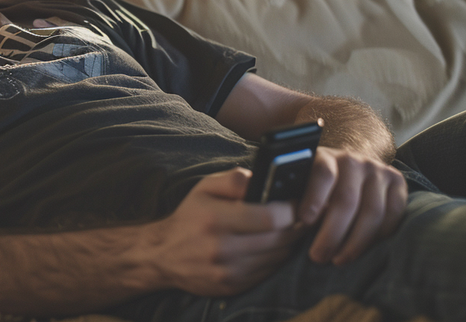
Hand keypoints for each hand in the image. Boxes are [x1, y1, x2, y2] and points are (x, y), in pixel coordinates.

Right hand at [150, 168, 306, 296]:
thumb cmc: (188, 217)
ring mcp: (228, 271)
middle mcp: (222, 248)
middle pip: (279, 240)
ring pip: (278, 258)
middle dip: (296, 227)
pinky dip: (276, 259)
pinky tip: (274, 246)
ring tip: (290, 230)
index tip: (297, 203)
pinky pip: (268, 272)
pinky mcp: (232, 287)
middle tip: (302, 216)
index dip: (291, 210)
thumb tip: (262, 179)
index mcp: (215, 219)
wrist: (162, 255)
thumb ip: (234, 179)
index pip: (270, 218)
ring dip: (289, 243)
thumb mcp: (204, 188)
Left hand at [297, 146, 407, 265]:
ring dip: (355, 242)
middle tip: (318, 256)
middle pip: (347, 200)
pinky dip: (379, 236)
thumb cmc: (317, 185)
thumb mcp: (302, 183)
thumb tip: (285, 218)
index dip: (314, 198)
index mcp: (326, 156)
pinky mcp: (398, 183)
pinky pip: (393, 214)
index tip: (305, 221)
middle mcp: (354, 160)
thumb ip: (295, 196)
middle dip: (332, 233)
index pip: (323, 174)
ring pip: (372, 211)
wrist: (350, 167)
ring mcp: (378, 170)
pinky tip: (364, 249)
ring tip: (339, 260)